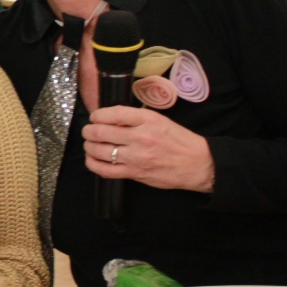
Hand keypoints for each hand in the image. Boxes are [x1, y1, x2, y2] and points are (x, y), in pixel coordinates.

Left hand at [83, 105, 214, 192]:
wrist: (198, 164)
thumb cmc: (179, 140)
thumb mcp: (160, 120)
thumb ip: (136, 118)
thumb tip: (111, 117)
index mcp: (147, 120)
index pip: (112, 113)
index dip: (97, 115)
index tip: (95, 117)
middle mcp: (139, 137)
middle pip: (100, 132)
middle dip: (88, 130)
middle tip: (88, 131)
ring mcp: (136, 157)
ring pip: (98, 150)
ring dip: (88, 146)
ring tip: (90, 144)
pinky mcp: (134, 173)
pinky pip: (104, 170)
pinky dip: (93, 164)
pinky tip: (93, 159)